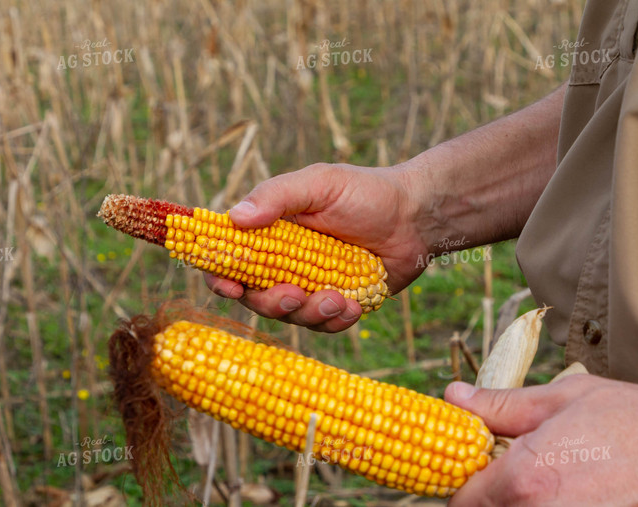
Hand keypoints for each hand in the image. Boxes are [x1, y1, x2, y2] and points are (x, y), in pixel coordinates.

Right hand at [204, 162, 430, 331]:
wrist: (417, 217)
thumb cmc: (366, 192)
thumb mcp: (320, 184)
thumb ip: (277, 196)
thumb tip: (234, 218)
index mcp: (270, 232)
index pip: (230, 258)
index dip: (220, 276)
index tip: (229, 286)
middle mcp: (284, 262)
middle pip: (255, 297)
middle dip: (270, 303)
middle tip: (294, 295)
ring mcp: (309, 285)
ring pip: (290, 316)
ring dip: (310, 312)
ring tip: (339, 297)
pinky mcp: (336, 303)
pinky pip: (323, 326)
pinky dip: (336, 320)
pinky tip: (355, 305)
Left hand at [445, 375, 637, 504]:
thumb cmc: (629, 421)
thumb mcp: (560, 400)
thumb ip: (500, 406)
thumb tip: (453, 397)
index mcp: (522, 480)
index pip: (460, 501)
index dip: (460, 484)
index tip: (473, 468)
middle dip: (488, 498)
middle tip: (505, 472)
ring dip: (515, 505)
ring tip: (542, 482)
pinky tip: (564, 493)